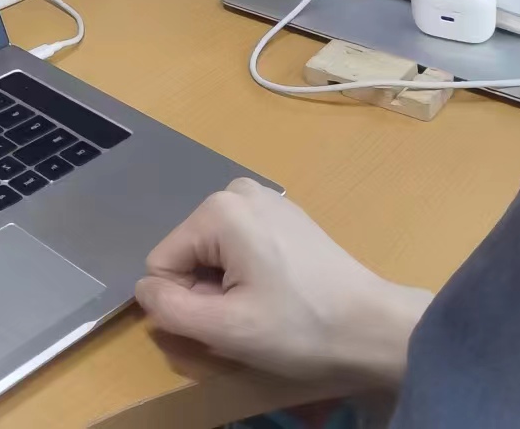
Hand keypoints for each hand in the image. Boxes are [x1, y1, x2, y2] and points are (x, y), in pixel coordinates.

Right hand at [135, 178, 430, 390]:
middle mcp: (237, 190)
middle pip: (190, 253)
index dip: (186, 303)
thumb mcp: (226, 330)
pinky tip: (283, 291)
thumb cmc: (300, 328)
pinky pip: (241, 245)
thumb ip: (171, 308)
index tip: (229, 321)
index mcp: (219, 209)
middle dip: (208, 292)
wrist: (374, 326)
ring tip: (268, 306)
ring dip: (229, 286)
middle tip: (250, 318)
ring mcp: (266, 198)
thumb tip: (144, 289)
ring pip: (215, 252)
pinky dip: (251, 273)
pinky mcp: (286, 214)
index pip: (163, 262)